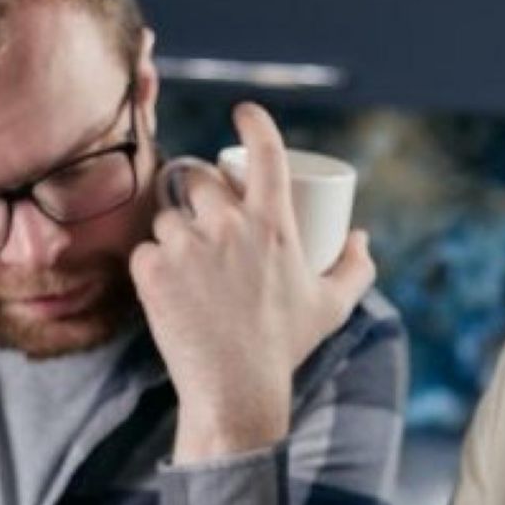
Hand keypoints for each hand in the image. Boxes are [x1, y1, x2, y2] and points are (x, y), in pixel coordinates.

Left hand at [130, 101, 376, 459]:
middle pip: (200, 179)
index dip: (254, 122)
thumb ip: (355, 268)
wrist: (235, 391)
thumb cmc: (285, 347)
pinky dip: (152, 265)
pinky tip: (166, 288)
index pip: (265, 152)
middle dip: (199, 193)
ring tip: (187, 266)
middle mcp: (229, 225)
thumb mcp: (331, 306)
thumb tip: (360, 237)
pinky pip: (145, 250)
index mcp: (274, 224)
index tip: (244, 113)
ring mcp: (187, 246)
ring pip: (167, 216)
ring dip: (174, 233)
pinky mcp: (153, 271)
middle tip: (203, 221)